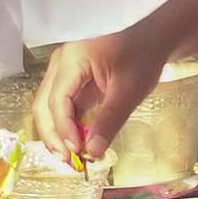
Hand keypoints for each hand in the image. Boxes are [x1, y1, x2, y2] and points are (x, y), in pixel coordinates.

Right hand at [31, 28, 168, 163]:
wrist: (152, 38)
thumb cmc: (143, 55)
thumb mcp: (130, 90)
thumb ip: (110, 120)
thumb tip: (94, 150)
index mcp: (73, 58)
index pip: (58, 99)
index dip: (63, 128)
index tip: (76, 150)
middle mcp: (61, 63)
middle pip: (45, 104)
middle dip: (54, 134)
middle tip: (69, 160)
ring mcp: (64, 71)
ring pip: (50, 107)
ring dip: (58, 132)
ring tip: (72, 156)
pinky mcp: (72, 81)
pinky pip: (63, 106)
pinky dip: (68, 125)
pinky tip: (78, 143)